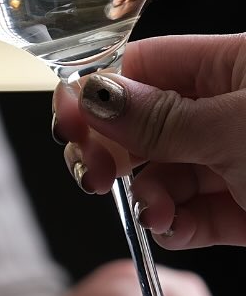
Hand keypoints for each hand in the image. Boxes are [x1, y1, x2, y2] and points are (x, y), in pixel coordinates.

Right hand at [51, 33, 245, 249]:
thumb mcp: (235, 128)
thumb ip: (161, 118)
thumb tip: (93, 97)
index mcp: (235, 66)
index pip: (145, 67)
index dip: (100, 95)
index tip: (68, 128)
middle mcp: (230, 109)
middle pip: (142, 126)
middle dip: (113, 156)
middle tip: (95, 176)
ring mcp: (236, 160)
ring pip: (163, 177)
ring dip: (147, 200)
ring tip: (157, 214)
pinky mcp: (244, 208)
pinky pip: (189, 215)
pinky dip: (174, 226)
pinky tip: (176, 229)